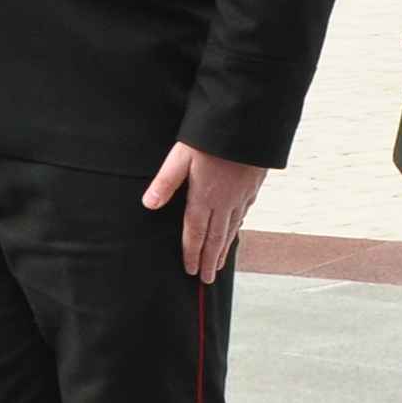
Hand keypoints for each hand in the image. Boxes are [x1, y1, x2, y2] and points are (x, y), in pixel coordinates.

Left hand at [139, 142, 272, 281]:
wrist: (249, 123)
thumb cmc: (211, 137)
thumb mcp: (181, 156)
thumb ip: (165, 181)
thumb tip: (148, 204)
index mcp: (204, 197)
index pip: (195, 233)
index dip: (191, 253)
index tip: (190, 270)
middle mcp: (225, 201)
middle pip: (216, 238)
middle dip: (210, 260)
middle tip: (206, 279)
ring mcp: (241, 195)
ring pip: (232, 229)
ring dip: (224, 249)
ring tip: (219, 264)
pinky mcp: (253, 186)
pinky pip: (244, 214)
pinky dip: (238, 228)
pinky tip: (236, 230)